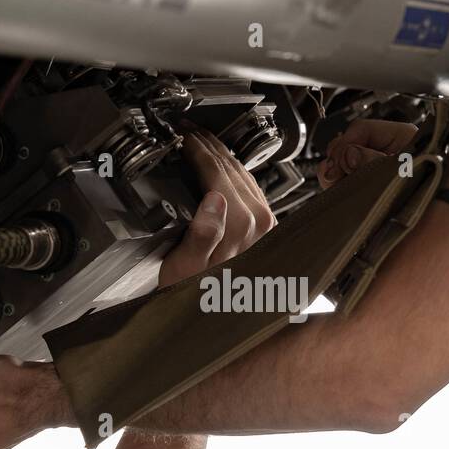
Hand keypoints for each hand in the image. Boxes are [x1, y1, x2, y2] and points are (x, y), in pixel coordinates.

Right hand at [159, 130, 275, 285]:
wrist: (212, 318)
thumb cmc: (192, 296)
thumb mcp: (185, 268)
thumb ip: (202, 234)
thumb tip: (213, 200)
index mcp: (241, 224)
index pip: (217, 170)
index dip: (197, 148)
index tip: (182, 135)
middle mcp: (260, 221)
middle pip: (232, 167)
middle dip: (208, 145)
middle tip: (188, 130)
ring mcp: (265, 224)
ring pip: (243, 174)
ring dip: (220, 155)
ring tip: (200, 143)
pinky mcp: (264, 229)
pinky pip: (249, 188)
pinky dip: (231, 172)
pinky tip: (219, 170)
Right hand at [318, 119, 417, 188]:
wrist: (432, 218)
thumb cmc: (425, 190)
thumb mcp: (398, 169)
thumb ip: (371, 160)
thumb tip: (348, 154)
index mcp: (399, 137)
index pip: (361, 129)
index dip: (346, 143)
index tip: (339, 162)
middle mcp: (384, 150)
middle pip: (348, 144)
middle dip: (337, 158)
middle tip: (333, 175)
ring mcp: (371, 167)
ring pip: (341, 161)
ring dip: (333, 171)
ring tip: (333, 182)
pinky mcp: (364, 183)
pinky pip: (341, 177)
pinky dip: (334, 181)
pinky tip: (334, 186)